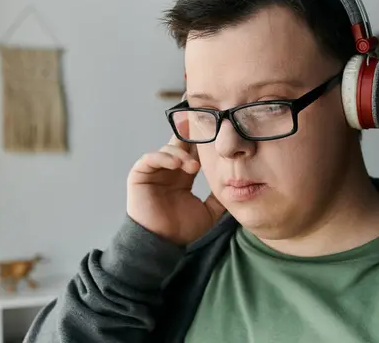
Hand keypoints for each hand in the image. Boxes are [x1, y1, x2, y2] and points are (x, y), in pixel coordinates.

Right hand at [126, 121, 225, 245]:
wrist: (162, 243)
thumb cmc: (182, 230)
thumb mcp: (209, 212)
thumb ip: (219, 198)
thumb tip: (237, 187)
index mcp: (184, 174)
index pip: (194, 152)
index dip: (203, 144)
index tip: (217, 137)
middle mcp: (170, 169)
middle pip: (180, 144)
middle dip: (191, 137)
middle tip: (204, 134)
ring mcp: (155, 170)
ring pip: (168, 149)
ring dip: (181, 154)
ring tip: (193, 167)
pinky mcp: (140, 174)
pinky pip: (150, 158)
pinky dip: (163, 158)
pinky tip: (176, 165)